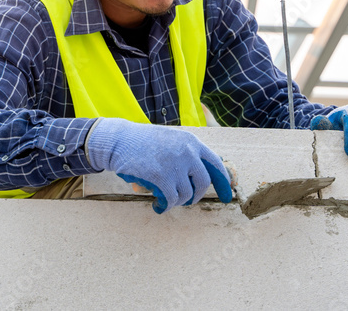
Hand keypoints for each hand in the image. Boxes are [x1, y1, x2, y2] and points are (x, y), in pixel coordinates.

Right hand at [85, 118, 233, 213]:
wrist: (119, 140)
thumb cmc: (144, 142)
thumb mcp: (171, 141)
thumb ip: (188, 154)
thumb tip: (204, 178)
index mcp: (191, 142)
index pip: (216, 164)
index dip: (224, 183)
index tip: (227, 197)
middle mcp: (186, 152)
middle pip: (203, 183)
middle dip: (196, 196)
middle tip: (187, 201)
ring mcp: (174, 164)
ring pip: (186, 194)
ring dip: (177, 201)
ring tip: (165, 199)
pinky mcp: (160, 177)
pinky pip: (171, 200)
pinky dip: (165, 206)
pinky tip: (157, 205)